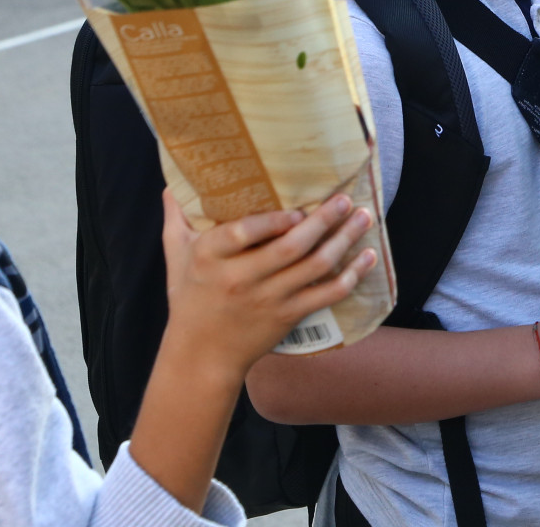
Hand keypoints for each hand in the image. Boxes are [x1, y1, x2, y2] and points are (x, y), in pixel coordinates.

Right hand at [159, 190, 376, 378]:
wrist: (201, 355)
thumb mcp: (177, 258)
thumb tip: (172, 183)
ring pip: (314, 268)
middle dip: (323, 221)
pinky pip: (326, 294)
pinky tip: (367, 258)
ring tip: (363, 218)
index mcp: (211, 258)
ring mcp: (267, 299)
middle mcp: (241, 279)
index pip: (241, 234)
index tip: (298, 209)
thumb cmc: (190, 299)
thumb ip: (177, 219)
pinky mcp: (287, 316)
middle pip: (289, 248)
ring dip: (344, 241)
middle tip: (346, 199)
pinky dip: (351, 276)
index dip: (271, 222)